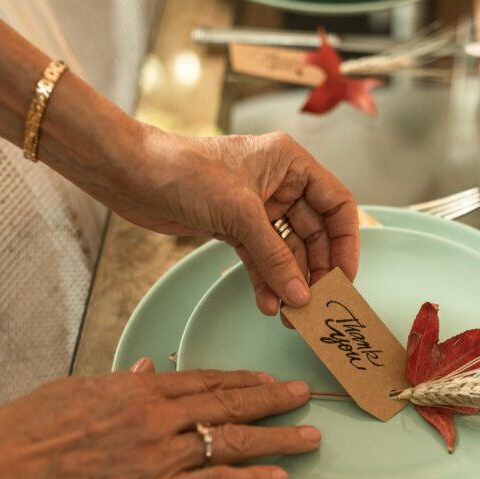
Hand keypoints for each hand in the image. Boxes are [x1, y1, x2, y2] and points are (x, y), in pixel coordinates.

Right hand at [0, 360, 319, 478]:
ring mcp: (158, 456)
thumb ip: (120, 380)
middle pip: (228, 404)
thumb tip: (146, 366)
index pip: (205, 379)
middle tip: (302, 396)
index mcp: (137, 387)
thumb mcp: (75, 389)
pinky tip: (278, 478)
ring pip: (231, 441)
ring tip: (308, 435)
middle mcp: (156, 416)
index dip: (243, 380)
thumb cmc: (25, 431)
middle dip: (271, 400)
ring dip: (276, 438)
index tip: (267, 380)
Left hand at [116, 129, 359, 314]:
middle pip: (315, 234)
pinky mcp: (236, 228)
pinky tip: (268, 304)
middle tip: (316, 304)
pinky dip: (265, 281)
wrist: (133, 176)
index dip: (346, 243)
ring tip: (290, 314)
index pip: (337, 205)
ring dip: (289, 282)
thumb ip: (274, 257)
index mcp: (291, 164)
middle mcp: (280, 184)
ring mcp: (258, 209)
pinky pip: (261, 259)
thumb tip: (300, 295)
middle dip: (315, 271)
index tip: (344, 278)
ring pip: (288, 251)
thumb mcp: (240, 213)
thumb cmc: (184, 171)